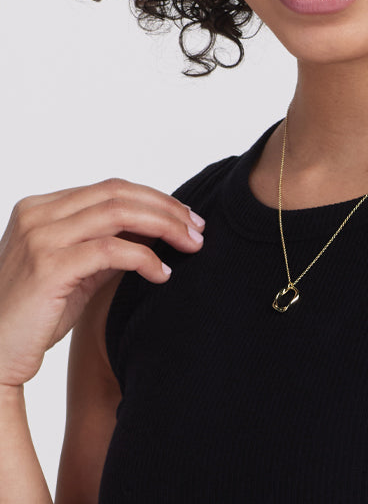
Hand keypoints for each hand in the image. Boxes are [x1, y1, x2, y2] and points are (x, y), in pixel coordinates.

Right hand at [0, 178, 204, 387]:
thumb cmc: (33, 315)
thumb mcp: (75, 269)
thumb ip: (107, 245)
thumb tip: (156, 230)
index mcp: (41, 207)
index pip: (110, 188)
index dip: (155, 199)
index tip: (187, 218)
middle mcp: (38, 214)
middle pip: (119, 194)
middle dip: (166, 209)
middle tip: (198, 229)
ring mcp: (41, 237)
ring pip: (118, 214)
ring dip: (164, 227)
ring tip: (191, 245)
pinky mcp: (49, 266)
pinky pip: (111, 250)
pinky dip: (145, 258)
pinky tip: (162, 274)